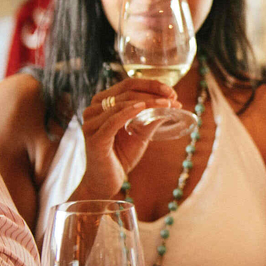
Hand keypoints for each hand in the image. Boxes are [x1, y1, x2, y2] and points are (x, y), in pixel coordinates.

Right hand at [77, 78, 180, 196]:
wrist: (106, 181)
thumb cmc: (121, 155)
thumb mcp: (141, 133)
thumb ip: (151, 118)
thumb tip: (172, 104)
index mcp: (103, 103)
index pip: (128, 85)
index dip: (151, 84)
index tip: (172, 91)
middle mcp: (93, 109)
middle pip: (126, 91)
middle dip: (153, 93)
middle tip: (173, 99)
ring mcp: (91, 123)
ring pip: (121, 104)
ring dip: (147, 103)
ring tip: (167, 105)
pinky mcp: (94, 138)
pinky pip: (112, 120)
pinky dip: (129, 112)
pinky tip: (143, 108)